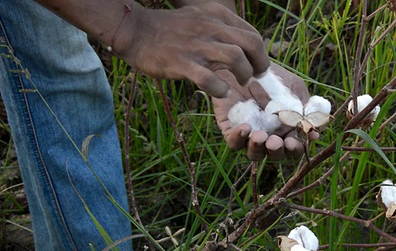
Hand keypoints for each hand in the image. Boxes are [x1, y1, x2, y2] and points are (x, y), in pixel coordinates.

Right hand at [116, 2, 269, 97]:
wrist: (136, 31)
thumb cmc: (169, 30)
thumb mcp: (199, 18)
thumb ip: (220, 29)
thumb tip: (242, 47)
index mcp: (216, 15)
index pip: (252, 33)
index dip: (260, 53)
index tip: (258, 66)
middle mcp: (210, 26)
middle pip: (251, 43)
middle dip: (260, 64)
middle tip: (255, 77)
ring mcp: (197, 45)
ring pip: (236, 58)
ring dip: (244, 74)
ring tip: (239, 83)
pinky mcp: (182, 63)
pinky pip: (210, 79)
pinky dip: (220, 89)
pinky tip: (220, 91)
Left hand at [212, 63, 319, 159]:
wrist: (246, 61)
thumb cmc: (273, 76)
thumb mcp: (294, 88)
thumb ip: (306, 109)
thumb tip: (315, 133)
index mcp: (286, 130)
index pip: (293, 147)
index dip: (295, 148)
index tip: (294, 141)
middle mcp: (269, 136)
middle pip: (274, 155)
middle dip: (277, 151)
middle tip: (276, 141)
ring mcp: (249, 134)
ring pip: (254, 154)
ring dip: (258, 149)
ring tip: (260, 136)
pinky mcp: (230, 129)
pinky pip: (233, 143)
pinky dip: (239, 139)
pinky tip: (245, 128)